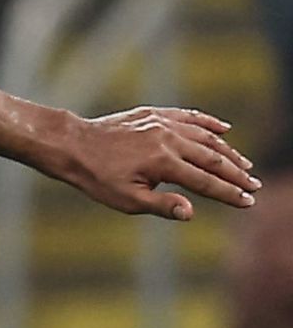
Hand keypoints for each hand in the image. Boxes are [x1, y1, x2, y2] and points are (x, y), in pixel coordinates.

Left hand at [57, 107, 258, 219]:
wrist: (74, 145)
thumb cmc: (97, 178)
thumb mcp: (126, 199)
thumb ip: (161, 205)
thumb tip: (190, 212)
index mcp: (163, 163)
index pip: (205, 181)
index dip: (228, 193)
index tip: (247, 201)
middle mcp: (168, 139)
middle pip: (212, 158)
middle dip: (235, 173)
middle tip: (254, 185)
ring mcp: (163, 124)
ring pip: (205, 136)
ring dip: (228, 150)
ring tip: (244, 164)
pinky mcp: (155, 114)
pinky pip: (190, 116)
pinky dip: (209, 122)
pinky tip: (225, 128)